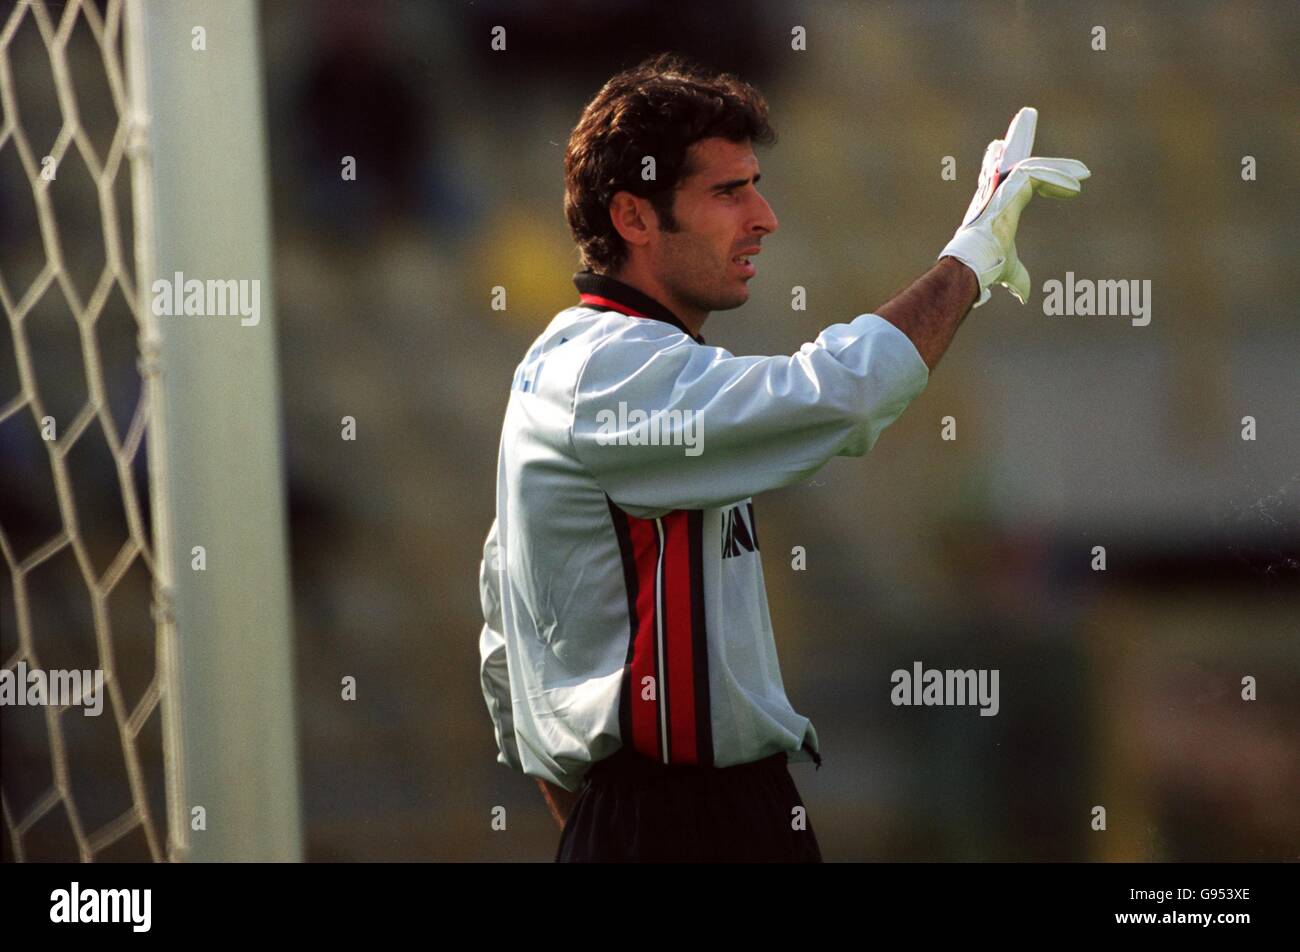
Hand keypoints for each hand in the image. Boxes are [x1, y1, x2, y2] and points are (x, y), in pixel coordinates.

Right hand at [939, 107, 1089, 306]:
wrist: (975, 263)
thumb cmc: (988, 267)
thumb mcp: (1011, 271)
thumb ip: (1019, 278)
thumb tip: (1024, 296)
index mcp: (996, 206)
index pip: (1007, 179)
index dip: (1017, 169)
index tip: (1015, 154)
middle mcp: (995, 191)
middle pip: (1010, 157)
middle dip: (1018, 135)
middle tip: (1027, 115)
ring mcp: (1001, 187)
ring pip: (1032, 164)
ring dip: (1059, 167)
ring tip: (1084, 173)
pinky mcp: (1011, 186)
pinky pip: (1038, 174)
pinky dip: (1058, 179)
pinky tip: (1077, 188)